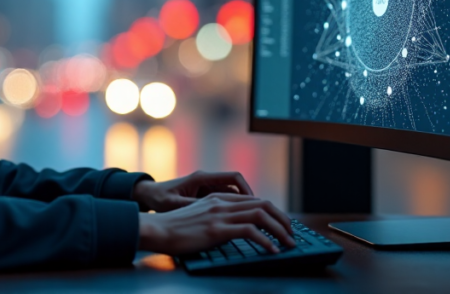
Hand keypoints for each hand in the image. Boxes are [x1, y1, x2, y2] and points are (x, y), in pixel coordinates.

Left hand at [133, 171, 252, 212]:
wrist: (148, 195)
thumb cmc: (160, 199)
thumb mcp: (176, 204)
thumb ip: (194, 207)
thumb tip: (213, 213)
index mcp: (202, 178)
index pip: (233, 177)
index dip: (247, 189)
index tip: (256, 203)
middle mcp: (207, 180)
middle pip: (236, 186)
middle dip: (250, 200)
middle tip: (261, 215)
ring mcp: (206, 188)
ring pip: (232, 194)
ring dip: (241, 206)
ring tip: (252, 221)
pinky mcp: (204, 196)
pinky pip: (224, 201)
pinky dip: (232, 209)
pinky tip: (236, 222)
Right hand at [137, 193, 294, 254]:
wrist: (157, 230)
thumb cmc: (174, 228)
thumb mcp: (199, 217)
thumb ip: (217, 217)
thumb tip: (236, 229)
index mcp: (218, 198)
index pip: (254, 200)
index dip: (273, 212)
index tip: (282, 224)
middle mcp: (222, 202)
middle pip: (262, 204)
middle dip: (282, 219)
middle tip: (292, 234)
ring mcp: (219, 214)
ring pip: (260, 216)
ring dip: (279, 230)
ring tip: (288, 243)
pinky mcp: (216, 229)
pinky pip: (249, 232)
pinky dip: (265, 241)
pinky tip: (271, 251)